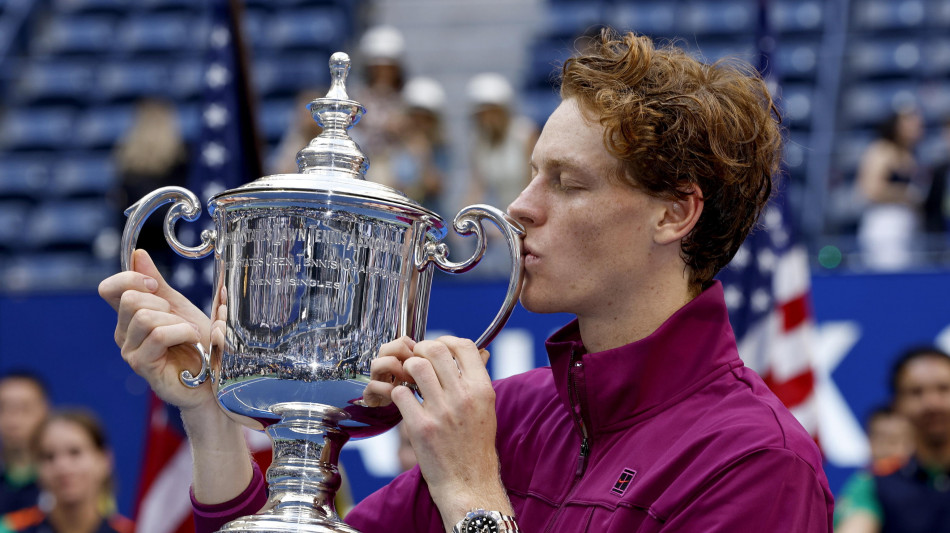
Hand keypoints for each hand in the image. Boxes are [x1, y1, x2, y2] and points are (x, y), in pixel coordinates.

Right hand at [98, 249, 215, 412]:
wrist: (213, 377)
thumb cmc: (197, 345)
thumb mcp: (179, 308)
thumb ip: (158, 285)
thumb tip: (138, 255)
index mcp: (130, 316)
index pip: (109, 289)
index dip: (130, 278)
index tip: (155, 285)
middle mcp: (124, 333)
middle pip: (130, 300)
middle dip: (162, 303)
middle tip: (179, 319)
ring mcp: (130, 351)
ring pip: (144, 317)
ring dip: (176, 321)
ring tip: (189, 334)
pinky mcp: (143, 366)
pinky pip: (157, 336)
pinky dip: (181, 332)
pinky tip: (191, 341)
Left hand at [368, 336, 511, 530]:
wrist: (469, 484)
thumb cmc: (476, 447)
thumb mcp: (487, 409)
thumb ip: (478, 380)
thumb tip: (478, 352)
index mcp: (482, 390)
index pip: (464, 346)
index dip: (446, 341)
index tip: (438, 348)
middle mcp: (463, 397)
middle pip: (436, 350)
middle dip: (422, 350)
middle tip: (418, 361)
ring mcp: (441, 411)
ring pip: (416, 367)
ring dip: (408, 370)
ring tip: (410, 381)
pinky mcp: (421, 427)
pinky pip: (401, 394)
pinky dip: (399, 394)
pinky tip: (405, 402)